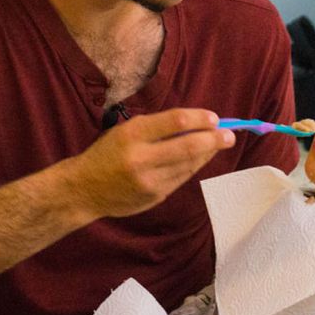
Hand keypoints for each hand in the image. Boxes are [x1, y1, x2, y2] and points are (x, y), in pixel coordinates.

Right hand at [67, 108, 234, 218]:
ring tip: (219, 143)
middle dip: (214, 139)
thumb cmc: (108, 153)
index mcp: (132, 134)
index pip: (175, 121)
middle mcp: (141, 158)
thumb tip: (195, 124)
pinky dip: (193, 166)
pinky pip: (182, 178)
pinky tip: (200, 159)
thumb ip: (157, 128)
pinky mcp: (155, 196)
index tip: (213, 118)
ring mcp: (149, 180)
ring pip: (190, 164)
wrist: (84, 189)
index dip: (200, 118)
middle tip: (229, 135)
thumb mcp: (126, 131)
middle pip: (189, 146)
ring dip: (208, 153)